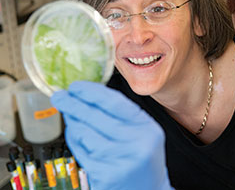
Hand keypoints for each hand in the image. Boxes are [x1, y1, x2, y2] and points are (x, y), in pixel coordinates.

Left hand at [51, 81, 172, 189]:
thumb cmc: (143, 160)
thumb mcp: (142, 133)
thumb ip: (121, 115)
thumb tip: (88, 96)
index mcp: (147, 128)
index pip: (115, 103)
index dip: (92, 91)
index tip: (76, 86)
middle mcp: (137, 144)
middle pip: (96, 116)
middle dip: (73, 103)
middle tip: (59, 96)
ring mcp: (120, 161)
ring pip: (85, 133)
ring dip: (72, 122)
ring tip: (68, 115)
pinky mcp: (105, 176)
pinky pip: (81, 152)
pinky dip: (74, 140)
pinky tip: (75, 134)